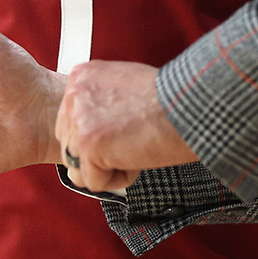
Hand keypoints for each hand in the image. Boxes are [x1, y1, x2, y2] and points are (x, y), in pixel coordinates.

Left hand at [54, 60, 197, 191]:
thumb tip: (95, 124)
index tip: (123, 127)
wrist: (188, 104)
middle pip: (69, 146)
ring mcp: (79, 120)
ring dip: (108, 166)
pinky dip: (118, 178)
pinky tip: (138, 156)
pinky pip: (93, 182)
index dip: (99, 134)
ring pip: (78, 167)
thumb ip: (101, 100)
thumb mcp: (124, 83)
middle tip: (131, 140)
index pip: (70, 122)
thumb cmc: (169, 98)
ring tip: (135, 147)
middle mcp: (74, 94)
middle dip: (98, 153)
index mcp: (81, 76)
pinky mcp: (88, 145)